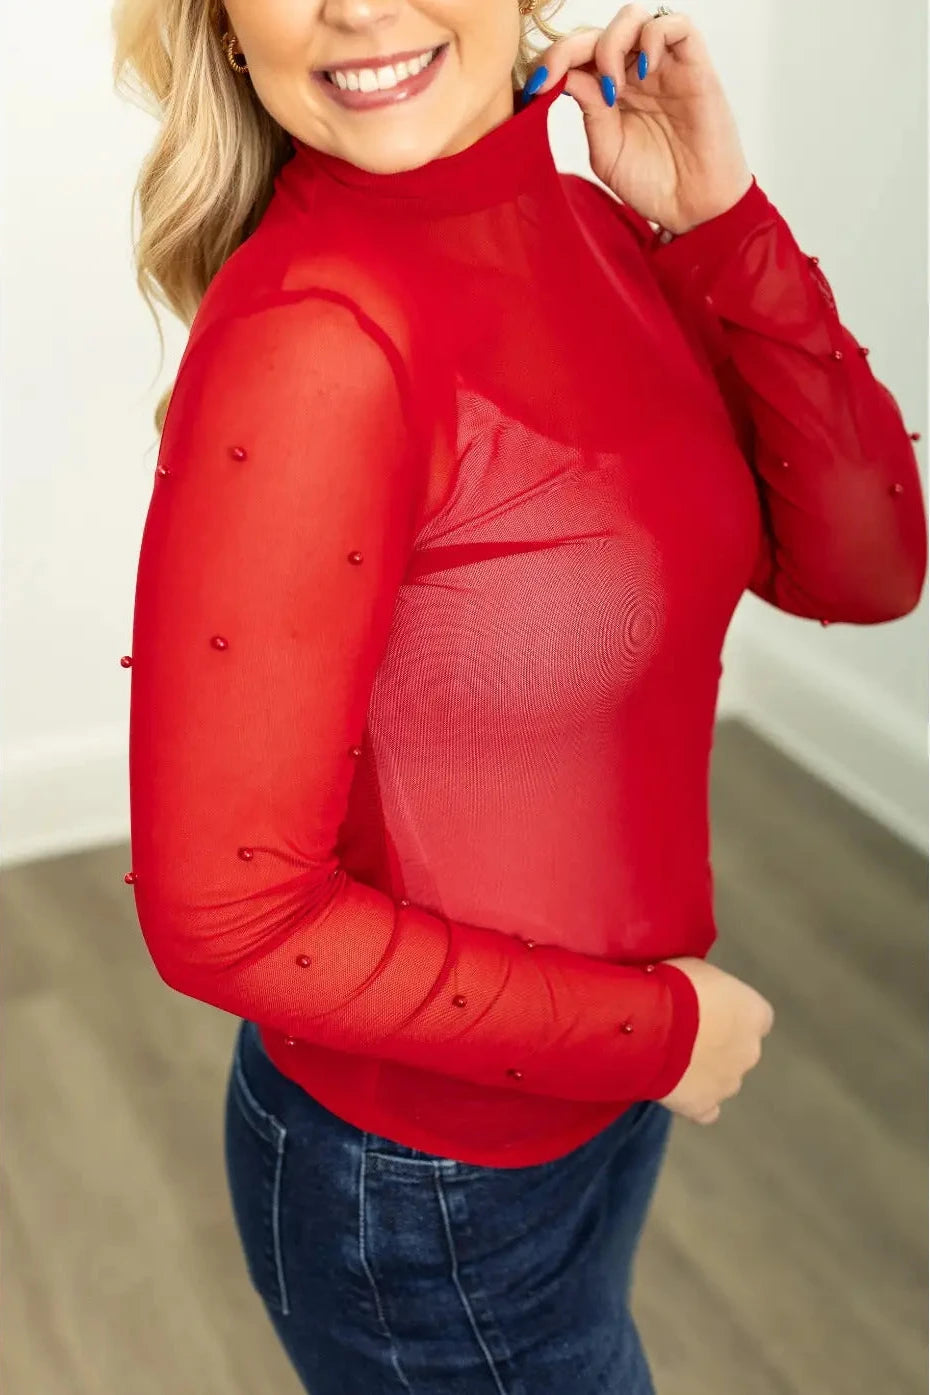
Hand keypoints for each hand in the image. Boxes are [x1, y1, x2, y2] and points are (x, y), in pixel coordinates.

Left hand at [524, 3, 752, 234]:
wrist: (694, 209)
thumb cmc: (654, 185)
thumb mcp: (606, 151)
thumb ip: (589, 111)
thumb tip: (564, 75)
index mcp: (608, 92)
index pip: (576, 57)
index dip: (552, 62)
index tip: (535, 87)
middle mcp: (634, 73)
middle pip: (597, 32)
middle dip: (569, 48)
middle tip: (555, 78)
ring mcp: (664, 67)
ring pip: (633, 18)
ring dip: (611, 43)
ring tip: (612, 88)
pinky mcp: (695, 66)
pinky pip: (676, 25)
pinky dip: (654, 36)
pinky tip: (645, 69)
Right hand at [658, 956, 773, 1123]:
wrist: (650, 1023)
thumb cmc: (675, 985)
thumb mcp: (698, 969)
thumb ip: (710, 989)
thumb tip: (703, 993)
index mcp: (755, 1014)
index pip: (755, 1017)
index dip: (730, 1013)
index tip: (708, 1008)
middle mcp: (751, 1050)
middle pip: (739, 1049)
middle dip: (718, 1043)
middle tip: (683, 1030)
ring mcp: (729, 1083)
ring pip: (722, 1078)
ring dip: (703, 1070)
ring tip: (669, 1056)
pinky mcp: (703, 1106)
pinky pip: (704, 1109)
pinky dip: (693, 1101)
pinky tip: (673, 1087)